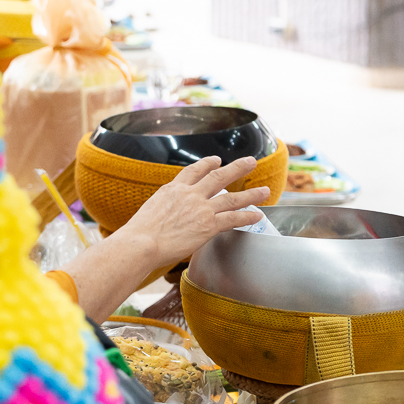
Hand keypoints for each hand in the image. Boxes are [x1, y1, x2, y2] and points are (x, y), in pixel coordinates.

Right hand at [115, 155, 270, 273]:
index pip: (194, 170)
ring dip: (251, 194)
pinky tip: (258, 215)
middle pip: (219, 176)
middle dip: (237, 168)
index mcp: (173, 189)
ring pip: (231, 198)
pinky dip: (247, 216)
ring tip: (264, 191)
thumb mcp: (149, 210)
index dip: (207, 164)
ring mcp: (201, 209)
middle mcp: (190, 194)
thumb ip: (163, 208)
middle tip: (251, 161)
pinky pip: (233, 219)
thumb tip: (164, 216)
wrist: (141, 243)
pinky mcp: (208, 226)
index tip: (216, 160)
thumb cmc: (138, 234)